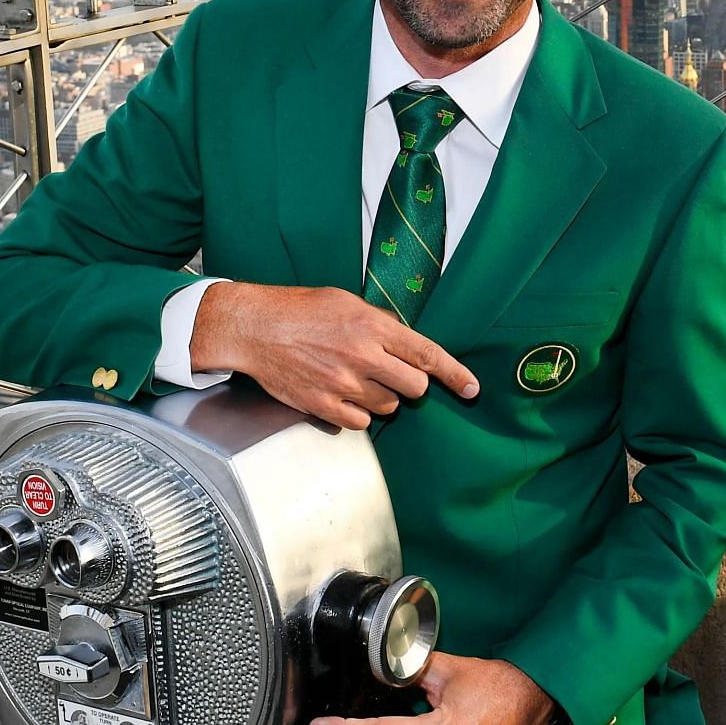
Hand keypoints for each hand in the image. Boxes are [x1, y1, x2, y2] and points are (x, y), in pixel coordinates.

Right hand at [191, 282, 477, 429]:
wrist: (254, 328)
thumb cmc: (298, 310)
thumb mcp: (345, 302)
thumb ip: (379, 324)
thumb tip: (406, 344)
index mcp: (372, 326)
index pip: (427, 354)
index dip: (455, 374)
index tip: (472, 389)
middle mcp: (362, 357)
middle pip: (414, 387)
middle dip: (410, 383)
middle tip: (390, 373)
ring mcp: (343, 384)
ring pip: (388, 406)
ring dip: (381, 397)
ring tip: (354, 377)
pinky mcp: (324, 406)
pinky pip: (361, 422)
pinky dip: (358, 413)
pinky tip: (342, 394)